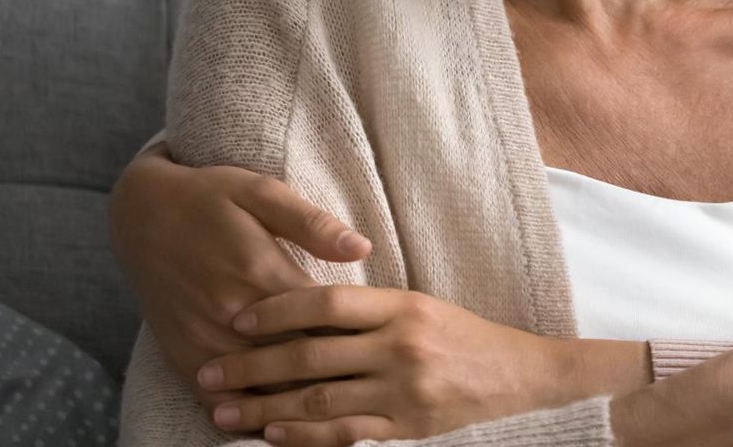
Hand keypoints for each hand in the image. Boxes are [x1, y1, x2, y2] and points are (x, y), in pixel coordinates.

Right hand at [106, 146, 369, 406]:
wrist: (140, 214)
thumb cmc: (210, 197)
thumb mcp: (262, 192)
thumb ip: (313, 224)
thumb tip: (363, 247)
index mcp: (262, 275)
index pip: (325, 323)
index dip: (359, 339)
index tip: (386, 350)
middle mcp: (233, 317)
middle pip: (298, 365)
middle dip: (337, 377)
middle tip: (373, 390)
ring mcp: (205, 343)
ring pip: (261, 392)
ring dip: (297, 407)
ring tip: (338, 417)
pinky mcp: (183, 357)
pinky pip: (219, 404)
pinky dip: (249, 418)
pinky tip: (278, 424)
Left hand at [199, 285, 630, 444]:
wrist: (524, 374)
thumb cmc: (467, 338)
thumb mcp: (423, 307)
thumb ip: (372, 310)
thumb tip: (305, 309)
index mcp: (402, 305)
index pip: (327, 300)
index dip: (277, 309)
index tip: (237, 319)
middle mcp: (400, 344)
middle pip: (311, 351)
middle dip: (252, 364)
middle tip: (208, 372)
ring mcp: (404, 387)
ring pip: (318, 396)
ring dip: (263, 406)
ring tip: (223, 411)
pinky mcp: (409, 425)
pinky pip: (345, 432)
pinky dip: (303, 434)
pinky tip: (270, 434)